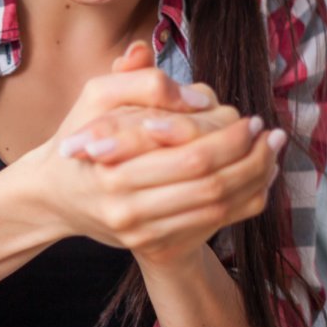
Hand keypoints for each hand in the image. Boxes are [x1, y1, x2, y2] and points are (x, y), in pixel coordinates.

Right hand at [24, 44, 286, 266]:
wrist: (55, 196)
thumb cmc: (80, 139)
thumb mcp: (95, 97)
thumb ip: (140, 82)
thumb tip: (195, 93)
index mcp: (112, 163)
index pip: (189, 154)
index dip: (227, 137)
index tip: (248, 118)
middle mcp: (125, 203)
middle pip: (208, 183)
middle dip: (247, 158)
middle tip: (268, 134)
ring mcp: (139, 230)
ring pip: (214, 206)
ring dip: (252, 179)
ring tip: (271, 153)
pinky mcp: (151, 244)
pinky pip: (210, 225)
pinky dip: (240, 203)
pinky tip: (257, 181)